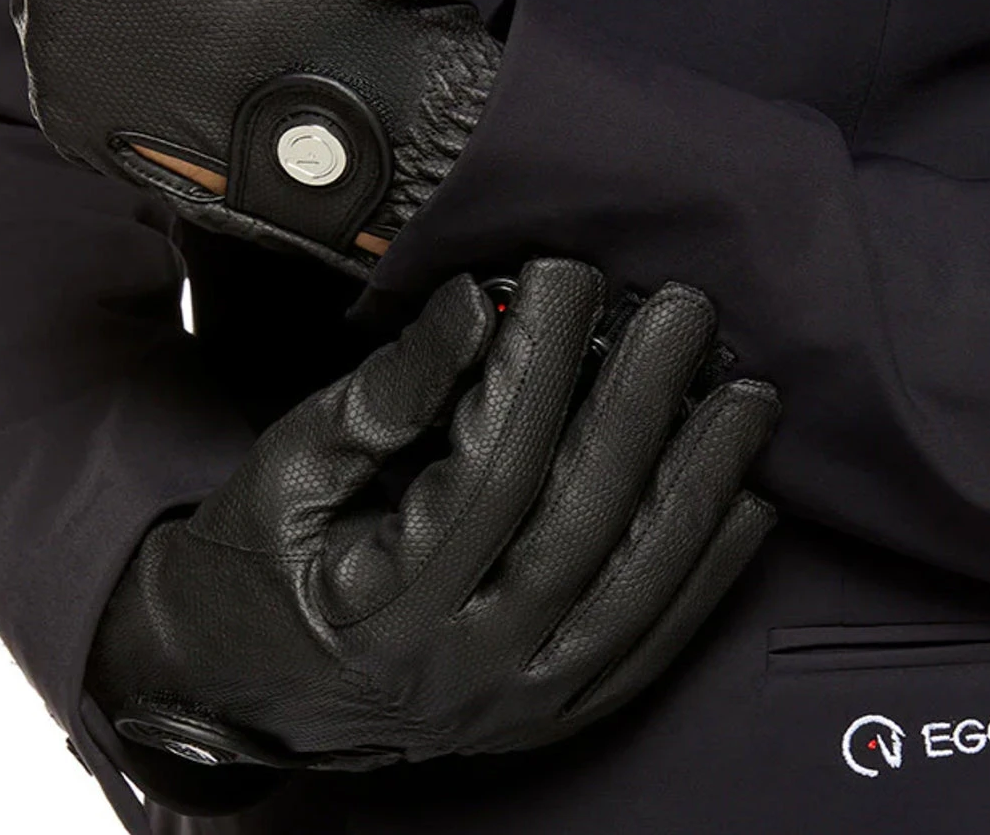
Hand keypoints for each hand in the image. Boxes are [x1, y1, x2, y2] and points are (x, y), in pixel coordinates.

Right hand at [86, 260, 777, 782]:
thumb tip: (478, 304)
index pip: (490, 467)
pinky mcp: (551, 712)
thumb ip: (390, 392)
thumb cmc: (253, 564)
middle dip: (642, 404)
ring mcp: (518, 701)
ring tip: (747, 395)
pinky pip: (650, 645)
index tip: (566, 275)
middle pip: (581, 520)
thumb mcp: (292, 466)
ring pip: (638, 590)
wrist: (242, 693)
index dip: (536, 362)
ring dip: (702, 485)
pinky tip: (747, 501)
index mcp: (383, 606)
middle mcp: (465, 668)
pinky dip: (706, 574)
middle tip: (684, 311)